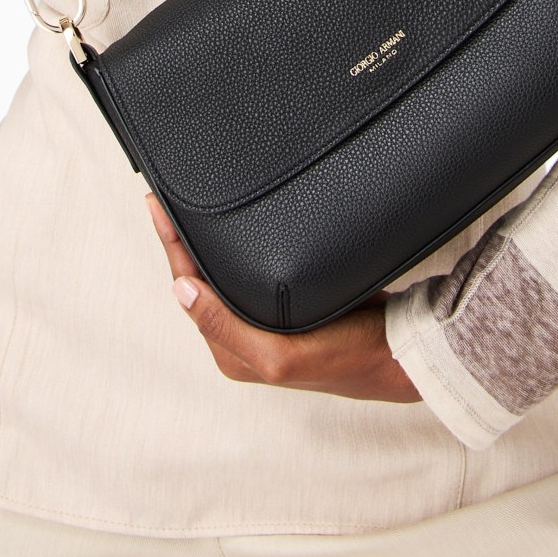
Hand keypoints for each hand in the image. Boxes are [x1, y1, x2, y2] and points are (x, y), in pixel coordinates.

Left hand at [144, 192, 422, 403]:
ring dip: (205, 241)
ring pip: (222, 273)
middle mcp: (241, 337)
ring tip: (187, 205)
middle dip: (181, 241)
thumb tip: (181, 291)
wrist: (401, 351)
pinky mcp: (285, 306)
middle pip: (199, 278)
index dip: (170, 245)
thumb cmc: (346, 358)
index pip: (187, 287)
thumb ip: (227, 327)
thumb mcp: (281, 354)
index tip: (157, 205)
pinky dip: (234, 245)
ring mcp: (263, 322)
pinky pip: (248, 270)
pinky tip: (233, 226)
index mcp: (231, 351)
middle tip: (165, 198)